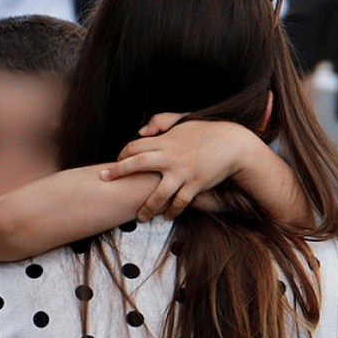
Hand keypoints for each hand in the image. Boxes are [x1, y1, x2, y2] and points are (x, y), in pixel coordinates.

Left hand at [102, 115, 264, 220]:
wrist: (233, 144)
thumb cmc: (207, 132)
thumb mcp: (183, 121)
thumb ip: (160, 121)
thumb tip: (141, 131)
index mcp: (166, 141)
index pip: (135, 146)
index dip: (122, 155)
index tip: (116, 163)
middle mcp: (171, 157)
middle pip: (137, 164)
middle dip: (118, 172)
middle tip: (104, 180)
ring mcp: (183, 173)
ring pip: (158, 194)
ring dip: (147, 207)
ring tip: (140, 216)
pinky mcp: (196, 185)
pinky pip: (179, 202)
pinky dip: (172, 211)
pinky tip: (166, 216)